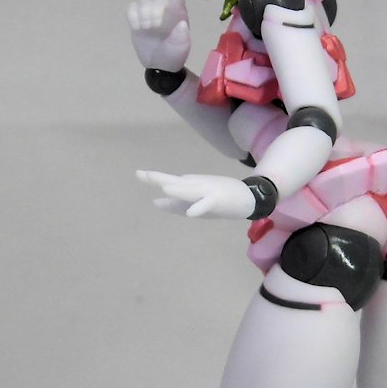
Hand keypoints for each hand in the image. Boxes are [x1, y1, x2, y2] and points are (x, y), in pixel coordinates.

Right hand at [127, 0, 190, 71]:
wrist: (159, 67)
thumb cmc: (174, 56)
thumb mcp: (181, 50)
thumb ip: (182, 38)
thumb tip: (181, 25)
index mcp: (178, 15)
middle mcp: (164, 11)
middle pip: (156, 1)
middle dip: (153, 13)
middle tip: (154, 27)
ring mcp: (149, 14)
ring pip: (143, 3)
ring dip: (143, 16)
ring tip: (146, 29)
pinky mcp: (136, 20)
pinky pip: (131, 9)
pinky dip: (132, 16)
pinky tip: (136, 27)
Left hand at [137, 171, 255, 218]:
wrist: (248, 197)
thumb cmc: (219, 198)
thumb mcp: (194, 200)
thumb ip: (174, 203)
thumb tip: (154, 202)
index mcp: (189, 185)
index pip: (169, 181)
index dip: (153, 178)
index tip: (138, 174)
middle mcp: (196, 185)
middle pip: (176, 182)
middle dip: (160, 178)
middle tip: (142, 174)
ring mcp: (208, 191)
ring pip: (191, 191)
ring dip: (179, 190)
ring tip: (164, 188)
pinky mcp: (218, 200)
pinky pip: (207, 204)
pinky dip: (199, 208)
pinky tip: (190, 213)